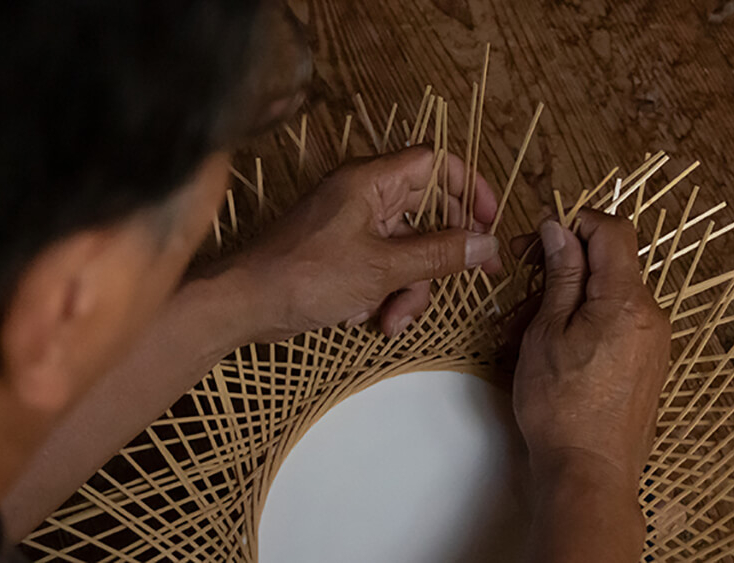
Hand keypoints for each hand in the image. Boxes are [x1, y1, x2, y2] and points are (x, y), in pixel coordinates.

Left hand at [216, 146, 500, 342]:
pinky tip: (367, 318)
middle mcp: (363, 196)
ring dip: (410, 288)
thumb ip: (440, 254)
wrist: (245, 305)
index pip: (434, 162)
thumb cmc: (306, 276)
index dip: (468, 187)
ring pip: (407, 249)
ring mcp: (352, 226)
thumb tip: (486, 244)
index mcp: (371, 181)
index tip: (488, 221)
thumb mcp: (383, 268)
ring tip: (393, 321)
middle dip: (443, 254)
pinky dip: (384, 294)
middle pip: (427, 213)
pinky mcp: (342, 254)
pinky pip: (382, 267)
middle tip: (473, 278)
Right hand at [512, 210, 669, 494]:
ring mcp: (652, 341)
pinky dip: (583, 324)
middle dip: (562, 269)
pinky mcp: (646, 364)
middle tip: (521, 293)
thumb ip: (560, 274)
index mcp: (627, 299)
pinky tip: (551, 351)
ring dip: (566, 301)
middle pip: (609, 264)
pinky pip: (615, 325)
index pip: (612, 230)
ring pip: (607, 297)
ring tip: (524, 334)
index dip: (574, 224)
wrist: (589, 473)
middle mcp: (650, 315)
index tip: (539, 243)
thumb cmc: (561, 407)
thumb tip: (559, 229)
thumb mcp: (546, 331)